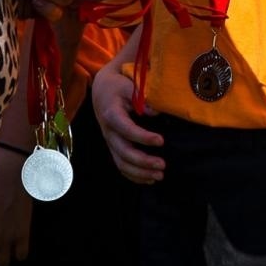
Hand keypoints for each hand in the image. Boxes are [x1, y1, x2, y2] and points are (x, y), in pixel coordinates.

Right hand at [91, 67, 163, 183]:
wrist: (102, 91)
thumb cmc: (119, 87)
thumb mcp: (129, 86)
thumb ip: (141, 98)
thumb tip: (155, 112)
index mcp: (111, 115)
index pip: (126, 129)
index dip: (143, 137)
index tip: (161, 141)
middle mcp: (109, 132)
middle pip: (123, 152)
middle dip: (143, 161)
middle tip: (163, 165)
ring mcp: (110, 142)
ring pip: (121, 163)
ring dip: (140, 173)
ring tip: (159, 176)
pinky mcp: (114, 148)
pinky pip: (121, 166)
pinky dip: (134, 176)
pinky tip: (149, 180)